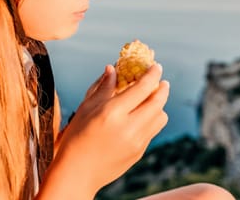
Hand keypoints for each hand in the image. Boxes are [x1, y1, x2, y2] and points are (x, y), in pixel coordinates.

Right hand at [43, 64, 169, 196]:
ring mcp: (137, 142)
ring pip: (160, 118)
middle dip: (162, 89)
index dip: (152, 74)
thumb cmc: (77, 136)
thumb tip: (113, 68)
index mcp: (113, 112)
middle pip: (157, 102)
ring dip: (159, 106)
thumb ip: (103, 87)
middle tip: (162, 81)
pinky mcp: (139, 152)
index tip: (157, 66)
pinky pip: (153, 131)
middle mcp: (129, 127)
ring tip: (151, 100)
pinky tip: (141, 117)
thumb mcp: (86, 107)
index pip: (141, 88)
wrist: (78, 172)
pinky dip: (151, 120)